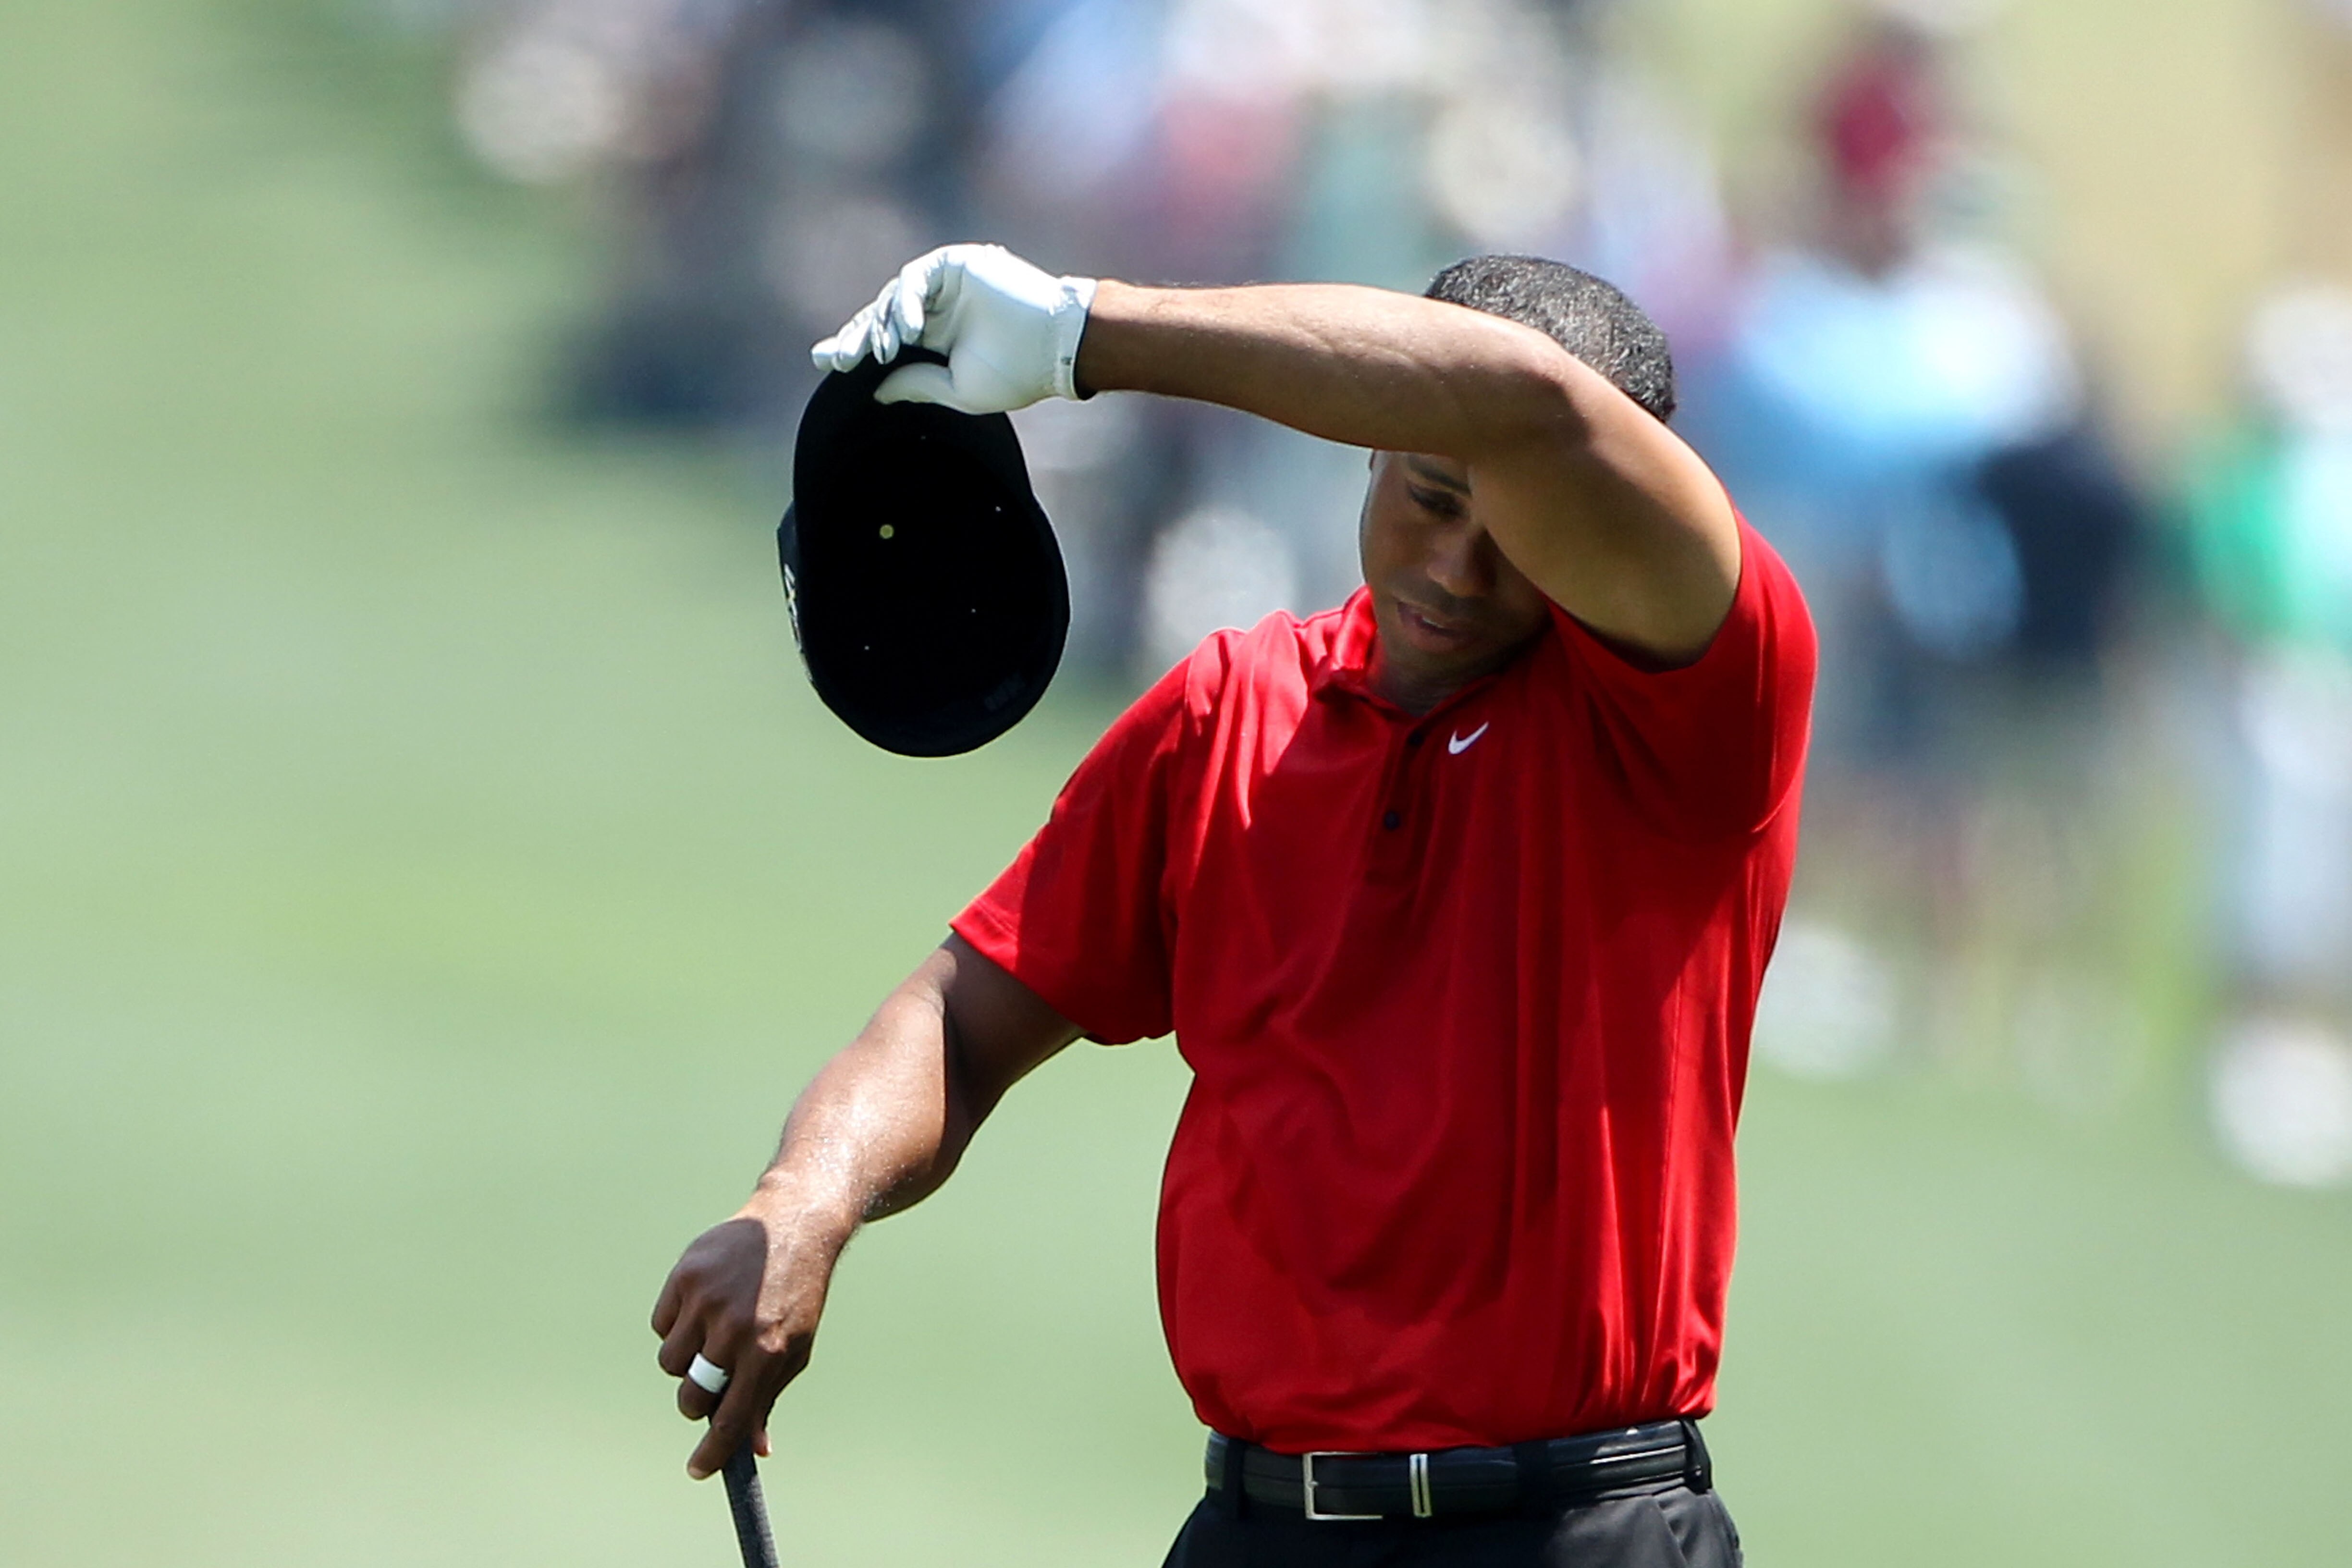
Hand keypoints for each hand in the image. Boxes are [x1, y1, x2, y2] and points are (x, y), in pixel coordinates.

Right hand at [651, 1200, 847, 1479]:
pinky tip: (702, 1304)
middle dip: (697, 1401)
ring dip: (686, 1360)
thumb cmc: (796, 1296)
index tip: (698, 1470)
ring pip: (671, 1363)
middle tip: (710, 1383)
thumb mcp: (795, 1347)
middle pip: (691, 1397)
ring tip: (711, 1333)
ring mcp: (706, 1300)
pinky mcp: (686, 1276)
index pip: (729, 1421)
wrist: (792, 1225)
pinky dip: (675, 1325)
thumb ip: (768, 1396)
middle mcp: (734, 1329)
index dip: (711, 1454)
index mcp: (767, 1352)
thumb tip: (754, 1450)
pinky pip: (661, 1325)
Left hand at [809, 243, 1096, 413]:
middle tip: (837, 358)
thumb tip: (877, 389)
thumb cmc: (1016, 373)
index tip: (826, 361)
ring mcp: (946, 284)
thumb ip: (916, 384)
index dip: (857, 346)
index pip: (888, 338)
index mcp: (939, 338)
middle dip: (858, 336)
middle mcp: (938, 308)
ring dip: (883, 324)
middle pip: (883, 315)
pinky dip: (906, 301)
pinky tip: (910, 330)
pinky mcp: (956, 263)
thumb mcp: (956, 390)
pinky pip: (915, 277)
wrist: (1055, 346)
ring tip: (886, 351)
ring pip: (894, 296)